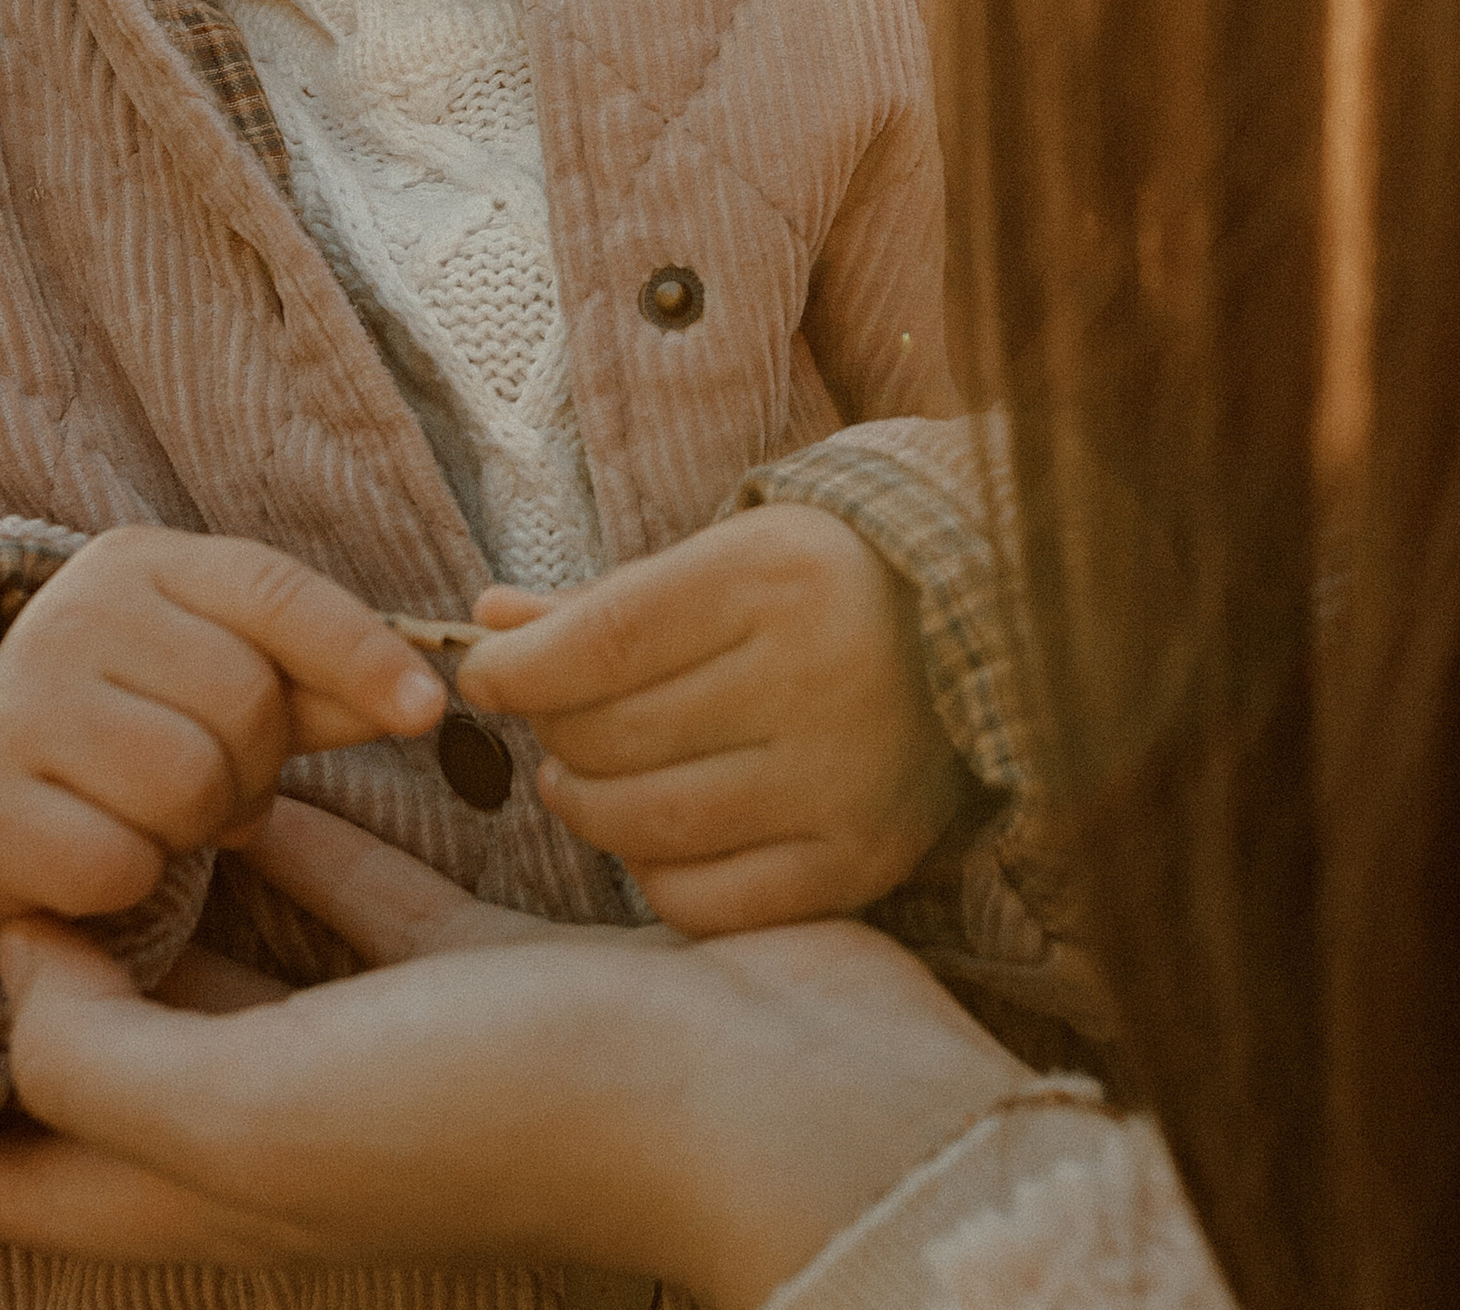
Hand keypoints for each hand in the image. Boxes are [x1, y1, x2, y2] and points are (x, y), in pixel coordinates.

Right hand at [0, 531, 446, 949]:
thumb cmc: (130, 717)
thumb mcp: (219, 668)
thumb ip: (319, 679)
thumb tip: (424, 695)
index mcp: (143, 563)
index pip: (276, 593)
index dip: (362, 654)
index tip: (427, 712)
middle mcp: (71, 614)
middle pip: (243, 704)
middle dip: (255, 767)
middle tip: (218, 783)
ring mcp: (15, 705)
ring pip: (185, 786)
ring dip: (195, 828)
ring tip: (161, 814)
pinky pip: (117, 864)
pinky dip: (132, 880)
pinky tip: (102, 854)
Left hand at [0, 798, 1025, 1309]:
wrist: (760, 1087)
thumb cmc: (515, 1107)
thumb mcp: (269, 1108)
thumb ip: (111, 1054)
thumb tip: (20, 964)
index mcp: (225, 1182)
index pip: (27, 1176)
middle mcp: (293, 1125)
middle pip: (113, 1073)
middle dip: (28, 999)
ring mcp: (390, 1044)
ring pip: (234, 971)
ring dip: (163, 898)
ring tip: (85, 800)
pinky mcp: (478, 963)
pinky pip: (356, 890)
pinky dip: (300, 832)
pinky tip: (257, 764)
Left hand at [456, 503, 972, 929]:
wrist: (976, 632)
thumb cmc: (818, 586)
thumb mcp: (719, 559)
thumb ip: (602, 601)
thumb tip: (485, 628)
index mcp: (773, 576)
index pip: (602, 641)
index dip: (518, 670)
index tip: (482, 675)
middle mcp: (813, 678)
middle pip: (615, 734)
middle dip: (553, 733)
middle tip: (550, 724)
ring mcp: (840, 781)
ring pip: (648, 823)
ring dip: (586, 805)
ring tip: (583, 777)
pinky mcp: (859, 862)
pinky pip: (709, 900)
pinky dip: (653, 874)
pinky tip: (650, 835)